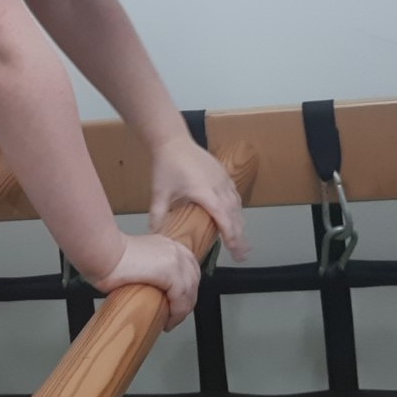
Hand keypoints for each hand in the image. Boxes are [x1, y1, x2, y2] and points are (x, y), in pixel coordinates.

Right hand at [91, 233, 200, 330]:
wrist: (103, 253)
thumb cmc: (107, 258)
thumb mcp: (135, 260)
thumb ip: (147, 269)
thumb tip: (149, 288)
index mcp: (167, 245)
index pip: (189, 269)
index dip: (186, 290)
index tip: (178, 304)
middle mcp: (175, 250)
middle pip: (193, 282)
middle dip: (186, 302)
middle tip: (174, 317)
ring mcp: (175, 259)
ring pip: (189, 292)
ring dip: (181, 312)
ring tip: (170, 322)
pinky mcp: (171, 272)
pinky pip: (181, 299)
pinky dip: (176, 314)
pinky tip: (168, 322)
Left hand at [147, 140, 249, 261]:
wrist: (173, 141)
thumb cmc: (166, 166)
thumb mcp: (159, 193)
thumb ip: (158, 216)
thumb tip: (154, 235)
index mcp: (205, 193)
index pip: (223, 219)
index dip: (231, 237)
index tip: (235, 251)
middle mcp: (218, 187)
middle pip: (234, 216)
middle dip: (240, 236)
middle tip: (242, 255)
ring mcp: (223, 179)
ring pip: (237, 205)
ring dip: (240, 223)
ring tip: (241, 240)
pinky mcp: (223, 174)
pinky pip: (234, 195)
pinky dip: (237, 209)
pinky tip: (236, 217)